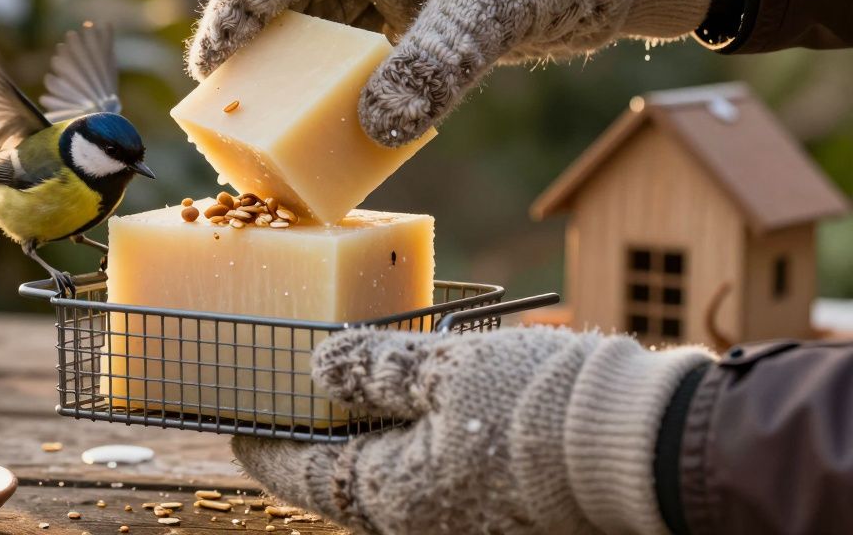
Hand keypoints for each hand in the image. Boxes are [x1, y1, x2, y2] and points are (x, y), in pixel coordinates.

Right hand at [188, 0, 714, 145]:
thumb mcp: (492, 5)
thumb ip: (437, 62)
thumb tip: (377, 129)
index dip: (239, 3)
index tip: (211, 58)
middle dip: (259, 53)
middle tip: (227, 111)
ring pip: (318, 32)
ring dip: (296, 81)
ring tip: (265, 132)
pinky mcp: (404, 17)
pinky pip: (356, 58)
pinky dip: (341, 95)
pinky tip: (326, 133)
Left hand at [232, 327, 710, 534]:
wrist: (647, 451)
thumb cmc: (541, 409)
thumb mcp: (447, 368)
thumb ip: (376, 368)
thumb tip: (318, 367)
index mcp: (393, 497)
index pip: (302, 474)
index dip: (265, 446)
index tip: (238, 425)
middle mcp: (423, 523)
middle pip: (347, 479)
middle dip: (321, 438)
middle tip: (298, 398)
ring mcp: (467, 522)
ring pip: (397, 476)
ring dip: (373, 435)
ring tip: (360, 390)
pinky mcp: (508, 513)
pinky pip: (442, 475)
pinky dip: (422, 439)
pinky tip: (429, 400)